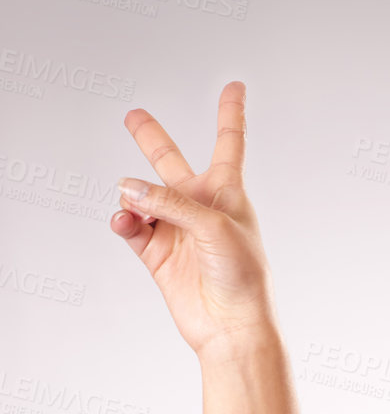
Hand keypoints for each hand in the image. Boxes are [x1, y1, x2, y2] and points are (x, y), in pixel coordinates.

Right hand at [111, 81, 278, 357]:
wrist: (232, 326)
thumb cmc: (243, 277)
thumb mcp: (214, 225)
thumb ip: (170, 202)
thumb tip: (128, 189)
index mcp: (228, 193)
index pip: (229, 143)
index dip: (230, 113)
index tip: (234, 87)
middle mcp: (200, 207)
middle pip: (170, 163)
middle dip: (151, 138)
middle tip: (132, 116)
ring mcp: (176, 230)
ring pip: (143, 197)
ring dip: (133, 195)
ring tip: (132, 204)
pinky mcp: (158, 255)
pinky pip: (132, 226)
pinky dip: (124, 220)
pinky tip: (124, 220)